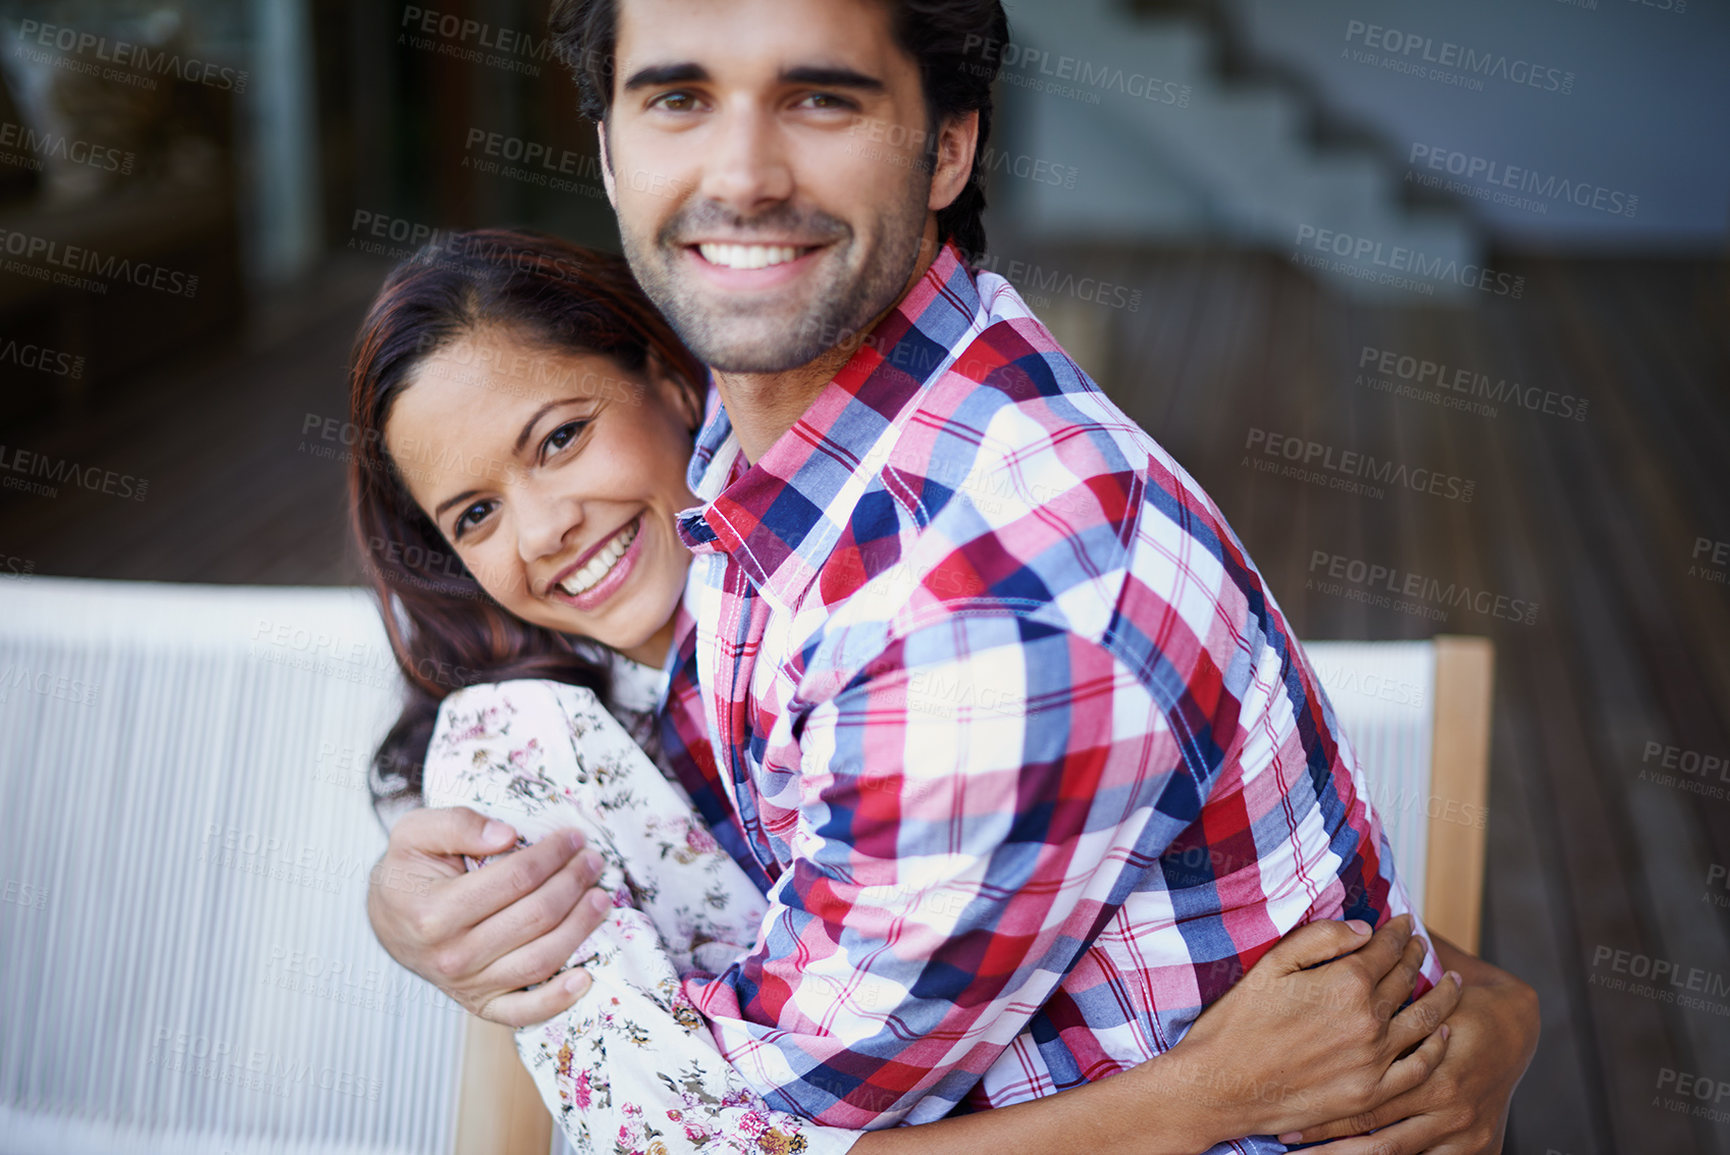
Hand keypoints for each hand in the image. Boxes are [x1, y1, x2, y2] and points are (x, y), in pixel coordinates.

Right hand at [365, 805, 614, 1025]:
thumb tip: (506, 834)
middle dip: (573, 884)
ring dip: (579, 928)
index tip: (572, 838)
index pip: (514, 879)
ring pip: (540, 959)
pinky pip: (523, 1012)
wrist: (389, 918)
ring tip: (600, 898)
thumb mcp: (414, 833)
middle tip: (593, 861)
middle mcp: (452, 956)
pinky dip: (558, 1000)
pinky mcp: (480, 1004)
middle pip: (535, 917)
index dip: (552, 855)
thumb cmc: (408, 873)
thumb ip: (456, 823)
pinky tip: (586, 978)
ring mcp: (467, 985)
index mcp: (434, 912)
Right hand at [1153, 915, 1461, 1145]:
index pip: (1385, 948)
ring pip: (1425, 1022)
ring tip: (1452, 983)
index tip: (1405, 922)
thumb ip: (1321, 939)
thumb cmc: (1237, 1022)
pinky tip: (1442, 1035)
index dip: (1398, 931)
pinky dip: (1436, 1049)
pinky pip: (1418, 1068)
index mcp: (1345, 982)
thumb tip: (1364, 928)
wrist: (1220, 1085)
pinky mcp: (1371, 1093)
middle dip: (1417, 956)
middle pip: (1406, 980)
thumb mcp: (1271, 965)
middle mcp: (1369, 1019)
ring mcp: (1374, 1060)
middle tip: (1422, 944)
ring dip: (1442, 998)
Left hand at [1279, 936, 1539, 1153]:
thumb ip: (1392, 958)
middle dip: (1323, 1127)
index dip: (1318, 1085)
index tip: (1278, 1096)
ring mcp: (1459, 1123)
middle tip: (1280, 1131)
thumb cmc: (1460, 994)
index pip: (1363, 1073)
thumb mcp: (1418, 971)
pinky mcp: (1474, 1145)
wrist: (1519, 1025)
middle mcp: (1444, 1091)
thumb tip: (1353, 928)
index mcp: (1429, 1047)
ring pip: (1389, 1148)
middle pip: (1370, 1118)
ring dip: (1344, 1153)